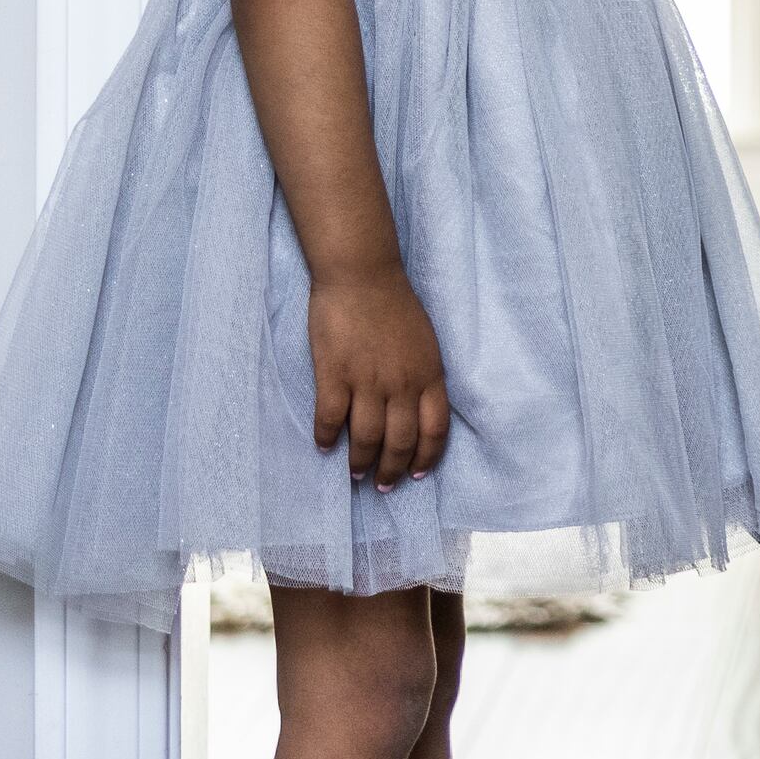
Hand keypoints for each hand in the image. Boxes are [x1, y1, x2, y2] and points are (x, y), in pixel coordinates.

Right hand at [306, 266, 451, 489]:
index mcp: (429, 375)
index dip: (425, 457)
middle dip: (392, 470)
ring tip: (356, 474)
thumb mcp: (424, 342)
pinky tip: (325, 445)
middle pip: (400, 441)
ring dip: (361, 462)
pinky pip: (331, 418)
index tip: (416, 473)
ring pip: (367, 437)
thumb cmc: (394, 303)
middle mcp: (402, 384)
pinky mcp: (335, 373)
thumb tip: (415, 409)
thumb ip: (422, 375)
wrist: (361, 273)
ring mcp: (368, 381)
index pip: (435, 430)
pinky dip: (328, 437)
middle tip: (382, 485)